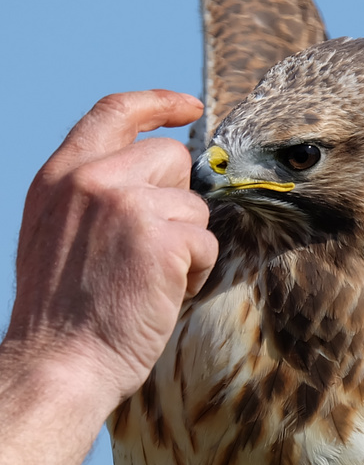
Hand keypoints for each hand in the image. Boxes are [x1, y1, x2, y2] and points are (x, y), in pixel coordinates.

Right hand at [4, 91, 218, 403]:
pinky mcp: (161, 238)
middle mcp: (91, 180)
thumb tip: (151, 171)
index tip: (188, 107)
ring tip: (145, 278)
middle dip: (176, 202)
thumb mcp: (57, 230)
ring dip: (185, 244)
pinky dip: (194, 272)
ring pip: (194, 207)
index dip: (158, 103)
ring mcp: (127, 205)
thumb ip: (94, 192)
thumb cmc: (66, 308)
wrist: (60, 360)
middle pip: (173, 158)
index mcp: (61, 175)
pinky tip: (160, 294)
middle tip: (148, 248)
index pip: (114, 112)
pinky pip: (206, 243)